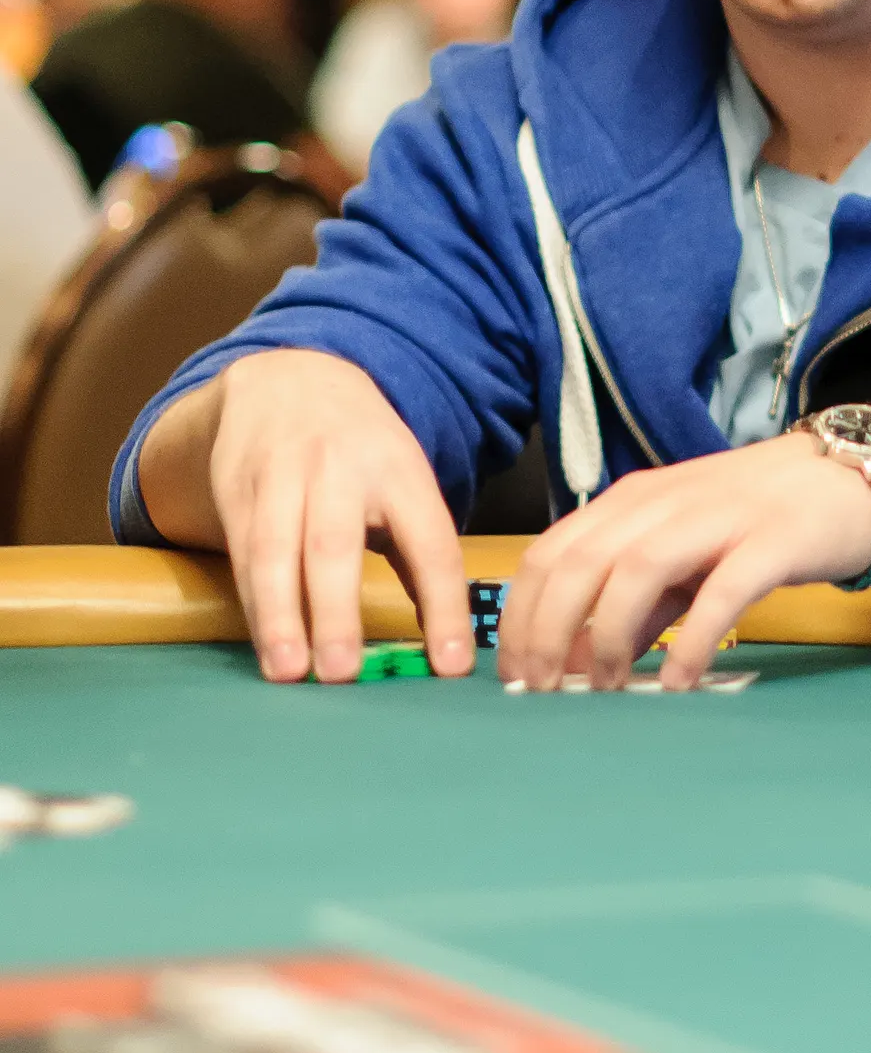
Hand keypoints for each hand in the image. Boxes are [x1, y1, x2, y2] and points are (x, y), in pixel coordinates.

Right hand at [142, 351, 472, 684]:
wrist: (288, 378)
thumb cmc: (361, 452)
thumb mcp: (405, 483)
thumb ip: (419, 556)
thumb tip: (446, 644)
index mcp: (401, 471)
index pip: (430, 543)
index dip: (443, 606)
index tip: (450, 666)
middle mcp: (340, 469)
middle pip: (336, 544)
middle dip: (338, 611)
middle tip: (343, 673)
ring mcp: (282, 475)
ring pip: (276, 549)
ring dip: (280, 615)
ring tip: (289, 671)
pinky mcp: (237, 487)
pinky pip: (244, 551)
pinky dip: (254, 602)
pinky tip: (266, 644)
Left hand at [495, 436, 870, 693]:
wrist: (847, 476)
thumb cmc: (754, 520)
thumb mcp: (681, 557)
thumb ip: (635, 606)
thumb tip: (580, 664)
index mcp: (631, 502)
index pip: (550, 553)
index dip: (522, 617)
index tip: (516, 675)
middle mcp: (663, 502)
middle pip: (580, 563)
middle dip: (549, 632)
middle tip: (544, 693)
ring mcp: (717, 517)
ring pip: (636, 570)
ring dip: (607, 637)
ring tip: (603, 691)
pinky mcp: (772, 540)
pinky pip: (721, 592)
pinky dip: (692, 640)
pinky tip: (678, 683)